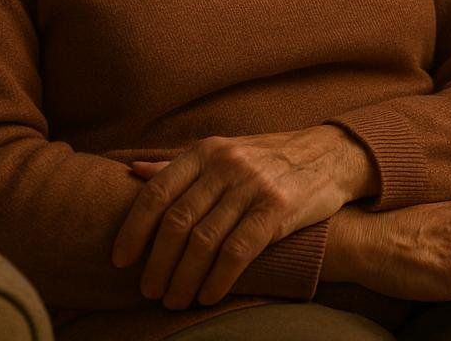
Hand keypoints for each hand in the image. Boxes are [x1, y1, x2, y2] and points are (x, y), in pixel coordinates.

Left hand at [114, 126, 373, 308]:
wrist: (329, 155)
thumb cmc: (268, 159)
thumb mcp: (222, 152)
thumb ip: (178, 164)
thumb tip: (132, 171)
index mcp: (205, 151)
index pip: (157, 192)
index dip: (134, 229)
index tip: (120, 260)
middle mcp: (225, 165)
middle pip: (177, 222)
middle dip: (157, 263)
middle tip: (148, 291)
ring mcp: (252, 185)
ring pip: (204, 241)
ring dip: (184, 278)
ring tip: (174, 300)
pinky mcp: (276, 208)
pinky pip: (238, 251)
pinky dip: (218, 279)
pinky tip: (208, 296)